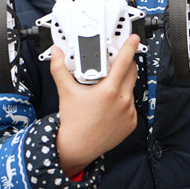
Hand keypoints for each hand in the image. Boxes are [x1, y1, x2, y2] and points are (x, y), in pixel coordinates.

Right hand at [52, 34, 138, 176]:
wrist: (77, 148)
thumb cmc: (73, 122)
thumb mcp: (66, 92)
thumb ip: (60, 69)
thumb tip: (56, 54)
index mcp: (109, 90)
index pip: (124, 62)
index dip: (129, 48)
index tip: (133, 40)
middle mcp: (122, 101)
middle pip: (131, 72)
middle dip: (126, 64)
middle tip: (116, 62)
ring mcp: (129, 113)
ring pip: (131, 89)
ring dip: (123, 83)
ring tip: (107, 88)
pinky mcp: (131, 123)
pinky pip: (131, 105)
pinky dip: (123, 100)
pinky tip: (110, 104)